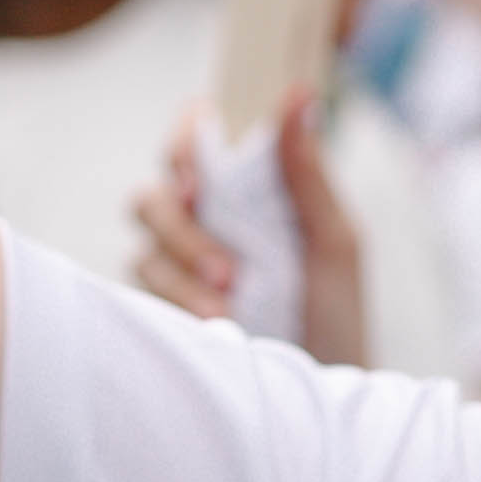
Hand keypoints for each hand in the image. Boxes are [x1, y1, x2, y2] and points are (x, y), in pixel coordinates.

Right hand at [127, 95, 374, 368]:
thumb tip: (297, 94)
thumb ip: (307, 171)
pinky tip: (215, 324)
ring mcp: (179, 264)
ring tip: (227, 306)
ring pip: (146, 245)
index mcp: (244, 187)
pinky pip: (144, 291)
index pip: (192, 135)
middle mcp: (204, 219)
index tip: (197, 178)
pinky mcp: (165, 307)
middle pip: (156, 194)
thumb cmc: (336, 312)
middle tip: (226, 269)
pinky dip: (178, 303)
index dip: (181, 142)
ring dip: (183, 273)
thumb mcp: (333, 240)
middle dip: (184, 230)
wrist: (326, 388)